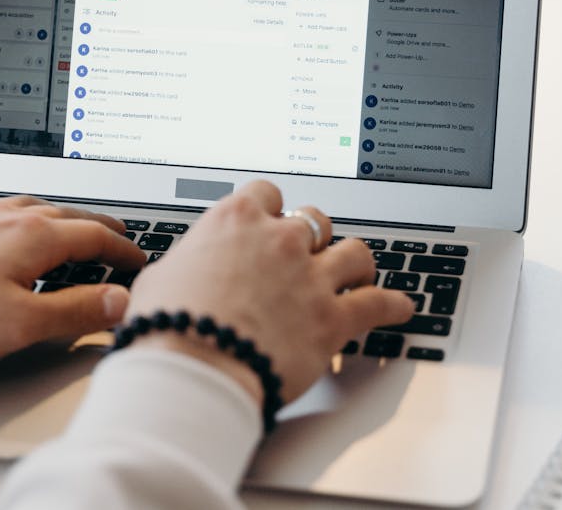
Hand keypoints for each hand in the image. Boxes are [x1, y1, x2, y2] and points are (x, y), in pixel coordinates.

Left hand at [0, 196, 145, 366]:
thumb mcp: (17, 325)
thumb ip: (75, 312)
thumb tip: (122, 301)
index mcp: (35, 236)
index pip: (98, 237)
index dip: (126, 252)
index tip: (142, 263)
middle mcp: (12, 216)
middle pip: (74, 216)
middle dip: (104, 230)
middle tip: (124, 242)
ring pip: (43, 210)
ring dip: (72, 222)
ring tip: (82, 234)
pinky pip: (14, 212)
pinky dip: (39, 220)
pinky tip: (24, 232)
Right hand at [125, 181, 413, 404]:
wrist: (193, 368)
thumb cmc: (169, 325)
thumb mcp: (161, 278)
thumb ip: (185, 263)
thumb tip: (180, 271)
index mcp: (236, 220)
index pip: (266, 193)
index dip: (270, 210)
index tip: (269, 222)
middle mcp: (280, 240)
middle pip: (314, 219)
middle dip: (313, 236)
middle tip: (308, 253)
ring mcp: (311, 276)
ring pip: (355, 253)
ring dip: (355, 264)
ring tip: (356, 273)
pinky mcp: (333, 318)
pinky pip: (378, 303)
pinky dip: (393, 305)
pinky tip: (401, 307)